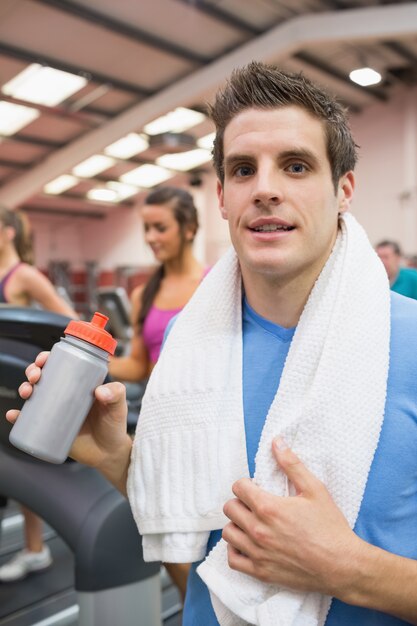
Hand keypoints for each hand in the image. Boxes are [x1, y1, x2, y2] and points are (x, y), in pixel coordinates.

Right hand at [6, 351, 131, 492]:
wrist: (109, 453)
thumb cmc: (114, 425)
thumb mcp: (119, 405)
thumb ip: (116, 394)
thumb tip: (99, 392)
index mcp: (79, 384)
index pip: (61, 365)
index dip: (48, 358)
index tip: (44, 359)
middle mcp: (65, 395)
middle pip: (43, 377)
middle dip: (33, 371)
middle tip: (35, 377)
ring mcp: (55, 411)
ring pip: (34, 395)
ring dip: (24, 388)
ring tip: (27, 392)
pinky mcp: (49, 428)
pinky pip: (29, 421)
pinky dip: (17, 416)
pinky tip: (13, 415)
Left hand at [222, 438, 363, 599]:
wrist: (342, 566)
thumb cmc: (330, 527)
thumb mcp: (315, 489)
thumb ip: (292, 464)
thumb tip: (276, 442)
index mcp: (268, 508)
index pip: (238, 487)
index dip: (246, 484)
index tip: (256, 488)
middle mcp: (258, 530)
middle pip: (230, 508)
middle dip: (240, 501)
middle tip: (255, 504)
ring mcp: (258, 553)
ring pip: (228, 532)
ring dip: (236, 524)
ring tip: (251, 522)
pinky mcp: (261, 572)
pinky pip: (233, 559)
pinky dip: (236, 549)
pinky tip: (247, 543)